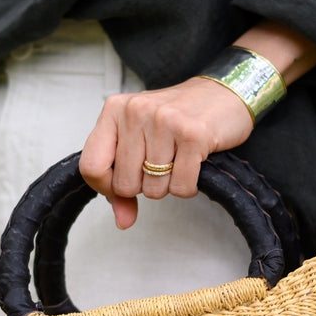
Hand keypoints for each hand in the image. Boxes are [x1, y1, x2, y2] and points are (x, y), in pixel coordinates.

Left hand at [79, 76, 252, 228]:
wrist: (224, 94)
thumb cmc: (178, 118)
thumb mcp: (139, 142)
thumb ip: (121, 182)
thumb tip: (123, 221)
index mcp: (114, 110)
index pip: (91, 166)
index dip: (106, 187)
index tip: (121, 184)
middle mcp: (135, 111)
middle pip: (124, 184)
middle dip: (144, 186)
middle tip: (161, 164)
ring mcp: (164, 121)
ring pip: (153, 189)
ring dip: (168, 185)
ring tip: (178, 159)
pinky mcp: (193, 134)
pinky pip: (180, 187)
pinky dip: (188, 186)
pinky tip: (193, 163)